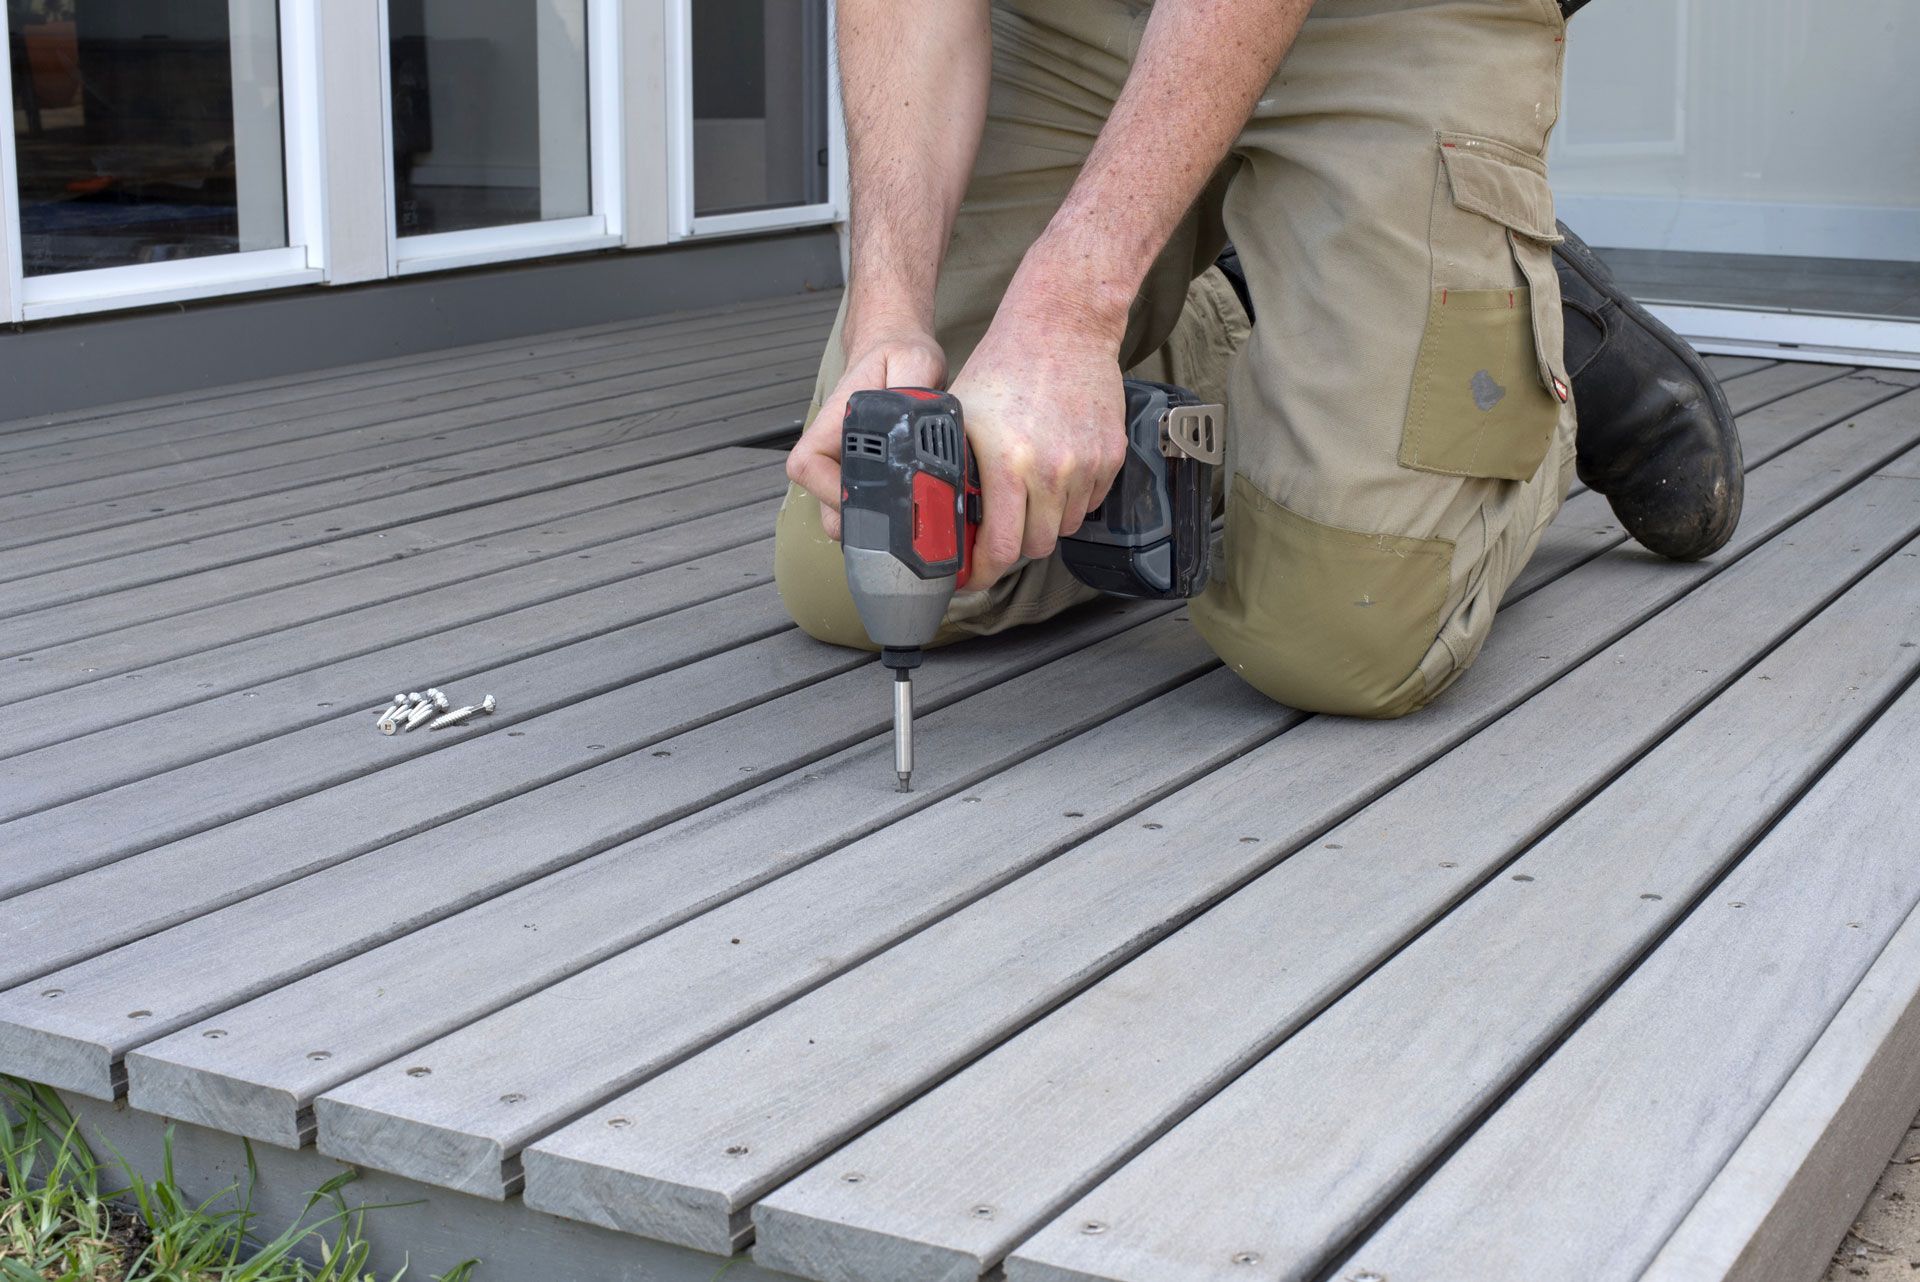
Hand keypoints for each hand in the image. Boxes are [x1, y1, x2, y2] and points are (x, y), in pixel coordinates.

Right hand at [786, 317, 945, 540]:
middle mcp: (832, 449)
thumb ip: (914, 387)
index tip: (867, 495)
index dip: (829, 490)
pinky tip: (917, 510)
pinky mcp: (864, 477)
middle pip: (826, 505)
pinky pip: (865, 510)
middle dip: (860, 520)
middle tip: (902, 519)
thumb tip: (914, 420)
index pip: (807, 466)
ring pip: (844, 515)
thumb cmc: (899, 354)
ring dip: (874, 523)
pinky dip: (886, 518)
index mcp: (833, 422)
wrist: (898, 351)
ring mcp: (845, 466)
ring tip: (913, 515)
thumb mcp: (915, 360)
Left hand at [950, 299, 1126, 591]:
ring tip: (1025, 492)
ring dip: (1042, 521)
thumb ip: (951, 469)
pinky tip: (1053, 471)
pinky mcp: (1111, 457)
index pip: (1001, 548)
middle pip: (1035, 546)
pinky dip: (1070, 499)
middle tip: (996, 532)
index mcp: (1008, 463)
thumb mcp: (960, 417)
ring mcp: (1087, 465)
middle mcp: (1052, 470)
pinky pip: (1090, 502)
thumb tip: (939, 517)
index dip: (982, 572)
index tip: (972, 577)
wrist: (1062, 327)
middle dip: (1012, 546)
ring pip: (1064, 527)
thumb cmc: (1004, 366)